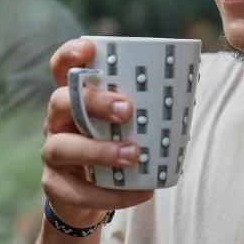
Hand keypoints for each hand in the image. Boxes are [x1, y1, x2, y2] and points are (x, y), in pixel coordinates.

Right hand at [40, 39, 153, 226]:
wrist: (93, 194)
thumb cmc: (117, 142)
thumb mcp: (127, 120)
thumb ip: (145, 102)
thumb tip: (190, 80)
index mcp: (75, 97)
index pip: (62, 68)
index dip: (70, 55)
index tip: (89, 49)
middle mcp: (58, 120)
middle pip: (61, 101)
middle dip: (94, 103)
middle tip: (127, 110)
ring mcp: (53, 153)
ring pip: (63, 147)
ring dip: (100, 151)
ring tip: (133, 155)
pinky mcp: (56, 186)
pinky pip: (79, 191)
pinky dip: (112, 194)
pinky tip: (141, 192)